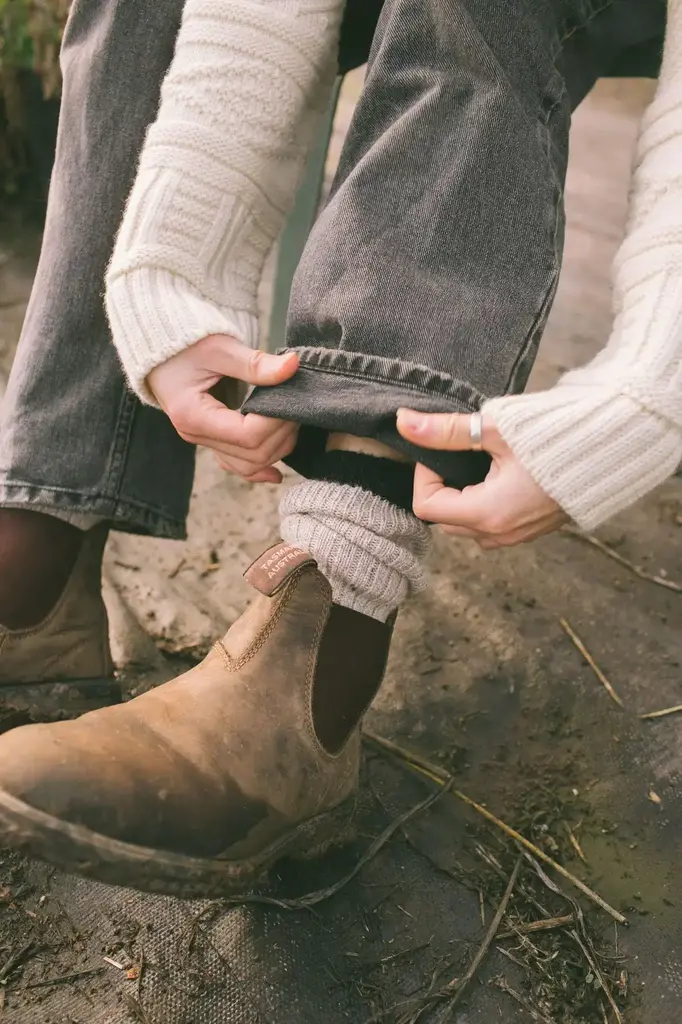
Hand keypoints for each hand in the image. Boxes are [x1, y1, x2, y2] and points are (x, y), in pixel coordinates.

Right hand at [148, 335, 299, 483]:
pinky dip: (259, 468)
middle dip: (282, 434)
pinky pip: (237, 465)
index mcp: (193, 414)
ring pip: (248, 465)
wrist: (162, 351)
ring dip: (276, 448)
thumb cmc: (185, 345)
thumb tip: (293, 366)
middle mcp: (196, 435)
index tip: (289, 399)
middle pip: (252, 456)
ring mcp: (203, 441)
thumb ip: (256, 363)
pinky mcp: (212, 441)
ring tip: (292, 420)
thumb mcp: (220, 348)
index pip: (247, 435)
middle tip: (297, 406)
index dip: (275, 422)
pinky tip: (277, 474)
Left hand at [396, 409, 567, 547]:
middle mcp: (500, 533)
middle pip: (445, 519)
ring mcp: (519, 536)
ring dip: (463, 497)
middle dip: (441, 487)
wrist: (614, 447)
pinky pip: (494, 525)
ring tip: (479, 462)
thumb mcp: (496, 429)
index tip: (440, 449)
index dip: (424, 475)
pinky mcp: (534, 529)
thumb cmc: (557, 437)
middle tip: (457, 453)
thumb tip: (404, 423)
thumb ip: (447, 430)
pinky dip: (485, 503)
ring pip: (468, 526)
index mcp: (487, 513)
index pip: (426, 507)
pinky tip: (501, 473)